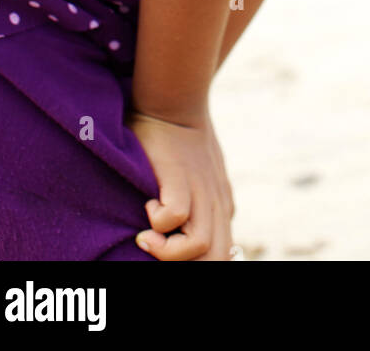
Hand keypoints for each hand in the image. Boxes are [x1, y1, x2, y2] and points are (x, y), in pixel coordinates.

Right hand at [124, 108, 235, 260]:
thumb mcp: (199, 178)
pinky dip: (158, 224)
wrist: (173, 103)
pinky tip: (147, 207)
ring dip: (168, 252)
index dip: (197, 263)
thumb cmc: (177, 142)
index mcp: (221, 207)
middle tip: (157, 253)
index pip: (223, 255)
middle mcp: (217, 203)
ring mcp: (202, 190)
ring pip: (201, 246)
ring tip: (147, 236)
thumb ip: (197, 205)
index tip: (169, 251)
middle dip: (184, 266)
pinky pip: (176, 216)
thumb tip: (177, 232)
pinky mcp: (182, 177)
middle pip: (218, 259)